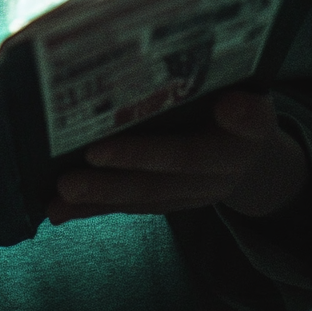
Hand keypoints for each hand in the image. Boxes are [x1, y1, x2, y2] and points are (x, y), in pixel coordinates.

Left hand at [48, 90, 307, 225]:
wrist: (255, 153)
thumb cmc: (244, 104)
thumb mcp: (256, 100)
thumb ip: (245, 108)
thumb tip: (229, 106)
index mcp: (237, 145)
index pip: (191, 152)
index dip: (143, 153)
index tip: (96, 148)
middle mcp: (215, 177)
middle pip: (157, 181)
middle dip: (110, 180)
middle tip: (66, 180)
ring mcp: (192, 194)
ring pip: (140, 198)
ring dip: (97, 200)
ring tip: (56, 200)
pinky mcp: (170, 200)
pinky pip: (131, 206)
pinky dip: (94, 209)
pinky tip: (59, 211)